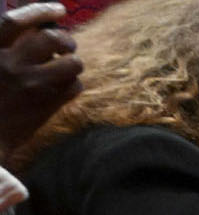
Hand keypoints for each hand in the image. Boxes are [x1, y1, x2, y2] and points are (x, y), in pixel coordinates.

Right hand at [0, 3, 81, 152]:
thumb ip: (8, 50)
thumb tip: (36, 30)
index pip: (14, 21)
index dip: (38, 11)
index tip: (58, 8)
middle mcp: (9, 65)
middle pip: (50, 39)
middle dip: (65, 40)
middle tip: (68, 46)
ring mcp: (29, 85)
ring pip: (70, 63)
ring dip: (73, 64)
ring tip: (66, 69)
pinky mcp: (46, 106)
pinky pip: (75, 87)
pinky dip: (74, 86)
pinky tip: (65, 89)